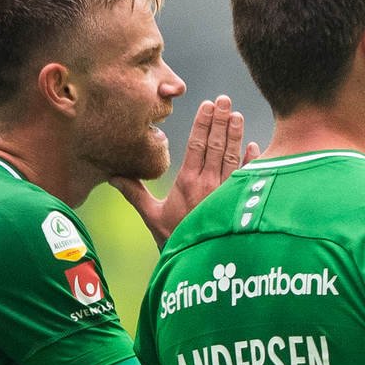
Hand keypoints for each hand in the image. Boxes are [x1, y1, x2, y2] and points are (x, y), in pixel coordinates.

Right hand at [113, 95, 257, 245]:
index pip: (196, 145)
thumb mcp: (151, 215)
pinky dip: (251, 161)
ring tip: (236, 114)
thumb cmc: (172, 240)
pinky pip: (247, 177)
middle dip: (220, 120)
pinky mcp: (238, 203)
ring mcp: (225, 192)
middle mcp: (208, 184)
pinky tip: (253, 145)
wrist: (195, 264)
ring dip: (235, 134)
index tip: (208, 104)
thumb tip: (112, 174)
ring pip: (232, 157)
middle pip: (216, 145)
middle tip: (225, 100)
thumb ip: (134, 192)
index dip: (202, 123)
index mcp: (187, 183)